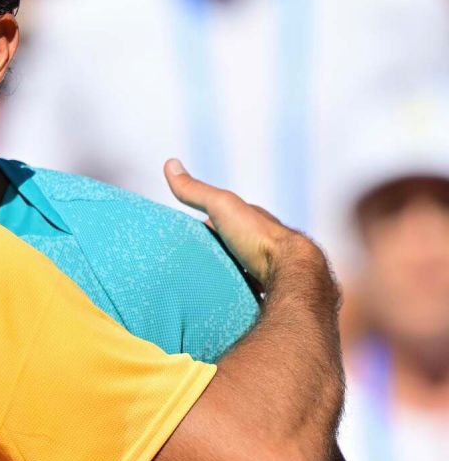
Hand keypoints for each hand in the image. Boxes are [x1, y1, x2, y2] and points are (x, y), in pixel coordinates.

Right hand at [164, 158, 309, 281]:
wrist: (289, 271)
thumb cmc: (256, 236)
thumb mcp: (221, 205)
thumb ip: (196, 190)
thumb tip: (169, 162)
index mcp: (250, 221)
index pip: (223, 219)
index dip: (205, 224)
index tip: (185, 234)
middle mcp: (260, 242)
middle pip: (230, 245)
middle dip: (214, 251)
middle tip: (190, 261)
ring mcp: (265, 267)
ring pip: (239, 268)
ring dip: (225, 273)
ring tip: (202, 283)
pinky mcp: (266, 290)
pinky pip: (246, 290)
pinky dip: (234, 291)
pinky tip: (221, 298)